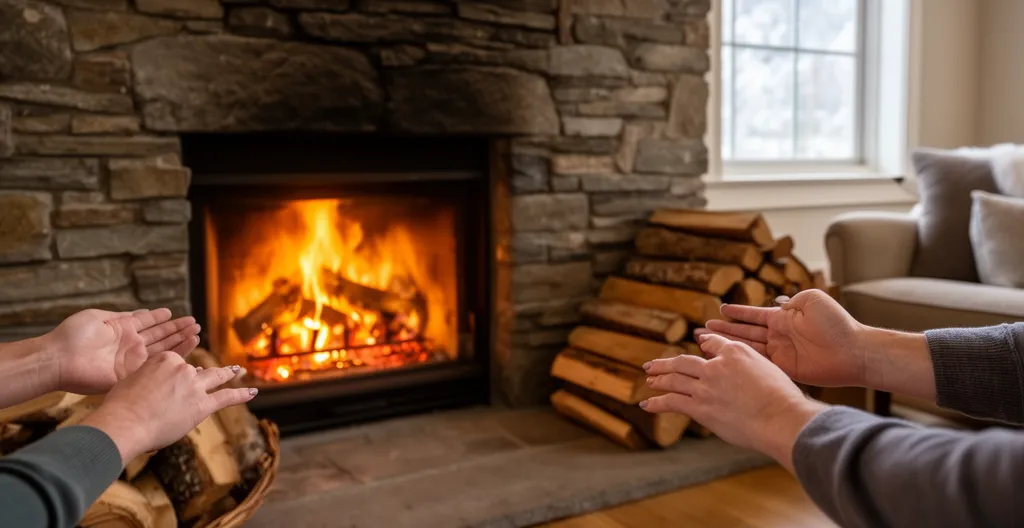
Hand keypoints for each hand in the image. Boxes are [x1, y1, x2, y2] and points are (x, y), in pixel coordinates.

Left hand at [44, 308, 200, 393]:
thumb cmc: (73, 336)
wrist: (59, 359)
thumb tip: (140, 312)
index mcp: (122, 331)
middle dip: (177, 330)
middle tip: (195, 324)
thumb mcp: (98, 317)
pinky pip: (155, 367)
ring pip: (162, 350)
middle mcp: (130, 346)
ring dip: (179, 341)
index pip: (147, 323)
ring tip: (196, 333)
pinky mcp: (131, 375)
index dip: (162, 319)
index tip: (175, 314)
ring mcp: (132, 361)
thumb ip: (121, 317)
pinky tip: (184, 351)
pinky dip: (171, 359)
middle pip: (159, 336)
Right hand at [81, 352, 256, 463]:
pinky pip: (227, 397)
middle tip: (207, 374)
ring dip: (228, 373)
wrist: (125, 423)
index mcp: (164, 359)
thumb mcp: (129, 380)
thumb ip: (146, 377)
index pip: (177, 364)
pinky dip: (241, 394)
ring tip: (238, 371)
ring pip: (215, 377)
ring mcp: (194, 386)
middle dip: (199, 374)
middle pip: (195, 370)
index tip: (168, 385)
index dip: (174, 376)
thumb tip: (152, 382)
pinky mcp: (202, 405)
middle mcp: (182, 369)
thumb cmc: (120, 407)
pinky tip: (252, 392)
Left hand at [642, 334, 825, 470]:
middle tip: (652, 365)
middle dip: (666, 363)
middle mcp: (717, 365)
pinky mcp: (700, 407)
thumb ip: (751, 363)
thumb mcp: (770, 368)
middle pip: (684, 361)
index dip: (703, 345)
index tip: (696, 346)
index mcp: (736, 352)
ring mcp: (706, 386)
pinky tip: (646, 404)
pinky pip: (671, 402)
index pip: (713, 344)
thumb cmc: (784, 399)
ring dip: (659, 379)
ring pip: (674, 379)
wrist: (781, 418)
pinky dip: (656, 403)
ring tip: (649, 380)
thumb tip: (743, 368)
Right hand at [695, 289, 867, 387]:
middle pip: (745, 332)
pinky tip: (726, 360)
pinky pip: (759, 364)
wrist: (855, 351)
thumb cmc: (837, 323)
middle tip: (702, 330)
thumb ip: (791, 301)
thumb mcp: (813, 300)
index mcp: (784, 318)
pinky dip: (742, 362)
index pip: (754, 315)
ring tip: (706, 343)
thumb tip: (775, 304)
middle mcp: (779, 335)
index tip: (719, 310)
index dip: (737, 313)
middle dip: (724, 331)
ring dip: (727, 345)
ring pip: (747, 348)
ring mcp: (781, 353)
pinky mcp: (785, 369)